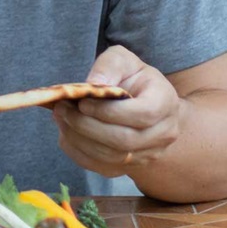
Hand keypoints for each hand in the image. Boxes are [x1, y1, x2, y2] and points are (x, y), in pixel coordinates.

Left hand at [52, 45, 183, 177]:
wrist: (147, 105)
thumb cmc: (133, 78)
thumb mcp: (123, 60)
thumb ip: (109, 66)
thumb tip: (92, 84)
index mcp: (165, 103)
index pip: (142, 114)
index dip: (109, 111)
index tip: (83, 102)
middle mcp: (163, 134)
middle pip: (123, 140)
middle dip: (87, 126)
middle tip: (62, 109)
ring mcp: (148, 154)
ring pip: (110, 157)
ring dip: (79, 139)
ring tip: (61, 118)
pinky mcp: (129, 167)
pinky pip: (101, 167)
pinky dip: (78, 152)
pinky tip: (66, 133)